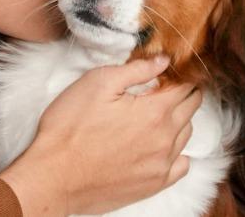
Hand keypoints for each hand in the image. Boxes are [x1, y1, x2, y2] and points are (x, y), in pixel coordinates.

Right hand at [0, 56, 201, 216]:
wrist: (54, 176)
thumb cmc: (69, 128)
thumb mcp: (97, 83)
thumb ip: (136, 69)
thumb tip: (164, 60)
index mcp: (155, 110)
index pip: (185, 86)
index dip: (178, 74)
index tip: (168, 71)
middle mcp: (166, 138)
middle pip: (191, 108)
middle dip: (183, 93)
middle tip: (163, 88)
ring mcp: (162, 164)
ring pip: (187, 134)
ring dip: (179, 120)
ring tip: (157, 113)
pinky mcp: (154, 184)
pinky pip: (182, 165)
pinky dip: (177, 151)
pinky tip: (160, 145)